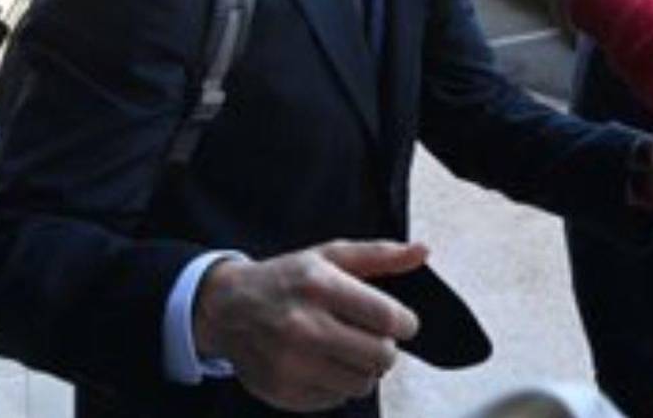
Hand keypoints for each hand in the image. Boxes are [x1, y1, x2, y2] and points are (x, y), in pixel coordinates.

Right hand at [194, 240, 426, 411]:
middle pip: (381, 355)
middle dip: (386, 347)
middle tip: (373, 337)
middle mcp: (304, 326)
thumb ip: (380, 255)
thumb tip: (423, 252)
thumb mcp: (331, 255)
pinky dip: (339, 384)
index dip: (406, 323)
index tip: (403, 322)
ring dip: (364, 368)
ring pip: (362, 383)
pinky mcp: (283, 391)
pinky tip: (325, 363)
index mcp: (321, 286)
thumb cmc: (288, 279)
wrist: (229, 308)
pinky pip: (336, 399)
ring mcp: (291, 364)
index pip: (388, 317)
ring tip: (347, 348)